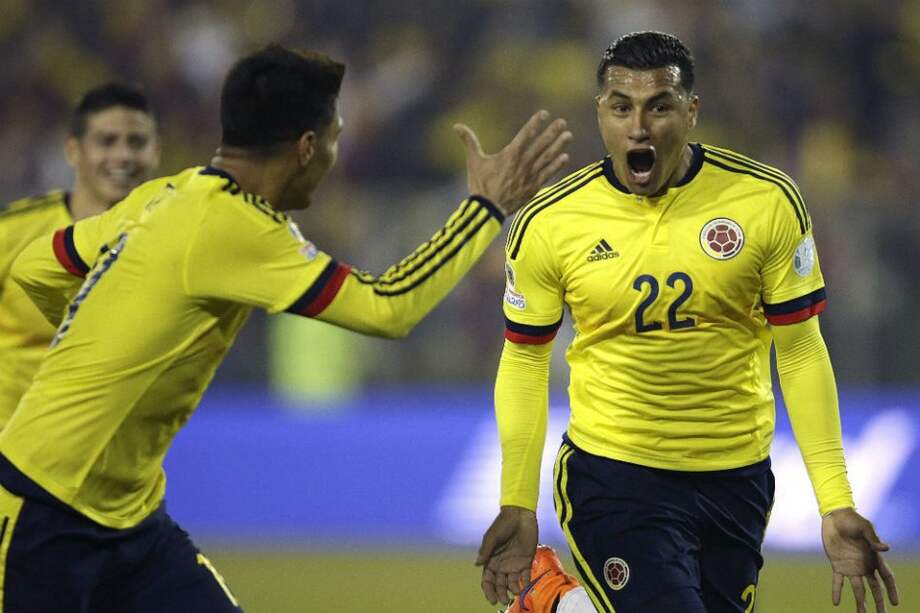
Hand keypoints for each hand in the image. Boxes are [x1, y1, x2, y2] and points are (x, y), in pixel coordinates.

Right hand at [454, 110, 571, 216]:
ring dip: (558, 146)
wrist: (488, 210)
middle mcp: (523, 164)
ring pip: (547, 158)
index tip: (544, 114)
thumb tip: (456, 126)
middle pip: (541, 145)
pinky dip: (556, 165)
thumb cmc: (480, 184)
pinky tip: (564, 157)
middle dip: (552, 132)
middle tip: (562, 122)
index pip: (525, 134)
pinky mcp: (533, 187)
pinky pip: (548, 174)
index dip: (535, 123)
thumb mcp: (474, 161)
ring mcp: (530, 176)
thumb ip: (469, 141)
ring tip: (568, 135)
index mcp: (510, 155)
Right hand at [475, 505, 538, 605]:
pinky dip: (525, 583)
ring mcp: (514, 563)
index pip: (487, 579)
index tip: (492, 599)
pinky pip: (526, 576)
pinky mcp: (526, 561)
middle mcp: (502, 564)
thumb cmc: (503, 524)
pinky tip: (525, 587)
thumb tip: (477, 564)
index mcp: (491, 560)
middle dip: (500, 594)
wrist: (520, 514)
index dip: (488, 590)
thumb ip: (485, 550)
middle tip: (504, 601)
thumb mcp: (492, 536)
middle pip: (499, 584)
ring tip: (514, 594)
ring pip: (512, 582)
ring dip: (513, 590)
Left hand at [821, 508, 898, 611]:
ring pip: (858, 589)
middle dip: (879, 602)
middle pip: (875, 588)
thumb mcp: (864, 528)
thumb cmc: (852, 520)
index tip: (895, 603)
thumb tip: (886, 548)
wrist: (834, 517)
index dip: (891, 590)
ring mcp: (851, 567)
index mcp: (874, 558)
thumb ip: (873, 539)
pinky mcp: (837, 565)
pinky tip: (835, 603)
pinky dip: (837, 592)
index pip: (886, 577)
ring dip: (861, 602)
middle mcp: (864, 566)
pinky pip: (838, 582)